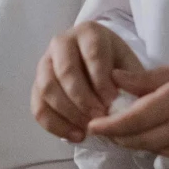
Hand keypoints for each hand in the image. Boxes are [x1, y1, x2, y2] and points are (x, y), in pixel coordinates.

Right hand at [35, 23, 144, 142]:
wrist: (100, 64)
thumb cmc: (118, 65)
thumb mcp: (131, 66)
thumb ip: (132, 82)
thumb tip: (121, 105)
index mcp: (89, 32)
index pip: (92, 54)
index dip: (102, 81)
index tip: (113, 102)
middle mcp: (61, 43)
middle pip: (65, 71)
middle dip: (83, 99)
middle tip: (100, 118)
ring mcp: (45, 63)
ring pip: (47, 88)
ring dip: (68, 113)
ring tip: (89, 128)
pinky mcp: (37, 85)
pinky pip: (38, 107)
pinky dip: (56, 125)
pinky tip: (76, 135)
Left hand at [88, 49, 168, 159]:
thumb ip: (149, 78)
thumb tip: (115, 79)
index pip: (131, 121)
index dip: (108, 126)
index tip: (92, 125)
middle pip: (138, 140)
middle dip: (118, 136)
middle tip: (104, 127)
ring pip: (154, 149)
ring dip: (136, 142)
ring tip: (126, 130)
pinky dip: (158, 146)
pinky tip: (154, 134)